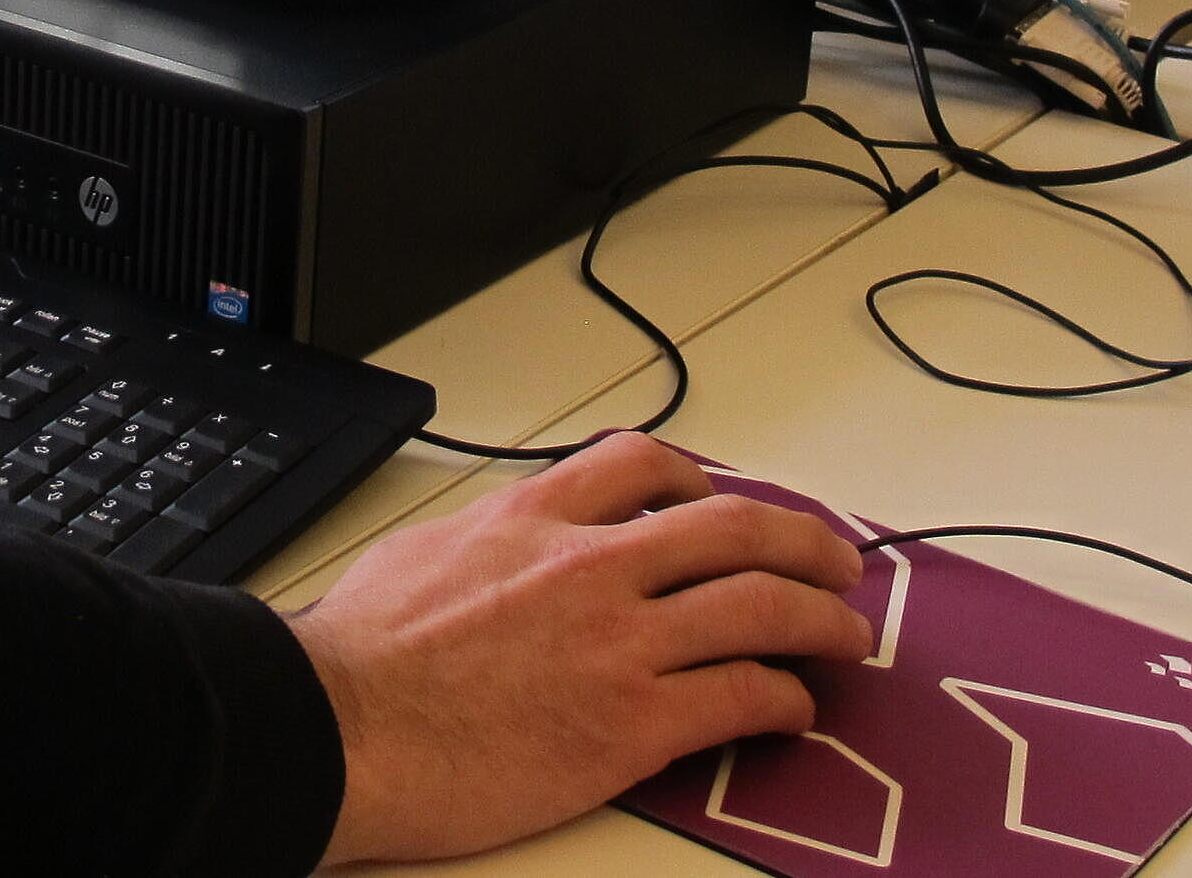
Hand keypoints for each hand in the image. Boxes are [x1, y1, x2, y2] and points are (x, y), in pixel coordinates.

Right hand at [288, 431, 870, 866]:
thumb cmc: (363, 654)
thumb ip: (490, 541)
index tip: (726, 502)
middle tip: (836, 559)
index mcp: (535, 517)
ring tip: (848, 633)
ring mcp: (619, 643)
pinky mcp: (632, 724)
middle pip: (732, 526)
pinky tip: (794, 710)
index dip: (704, 480)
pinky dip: (784, 699)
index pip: (644, 464)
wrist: (344, 727)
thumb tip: (506, 547)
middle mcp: (590, 565)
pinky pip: (740, 697)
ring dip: (821, 618)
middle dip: (802, 538)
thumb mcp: (427, 553)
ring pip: (759, 606)